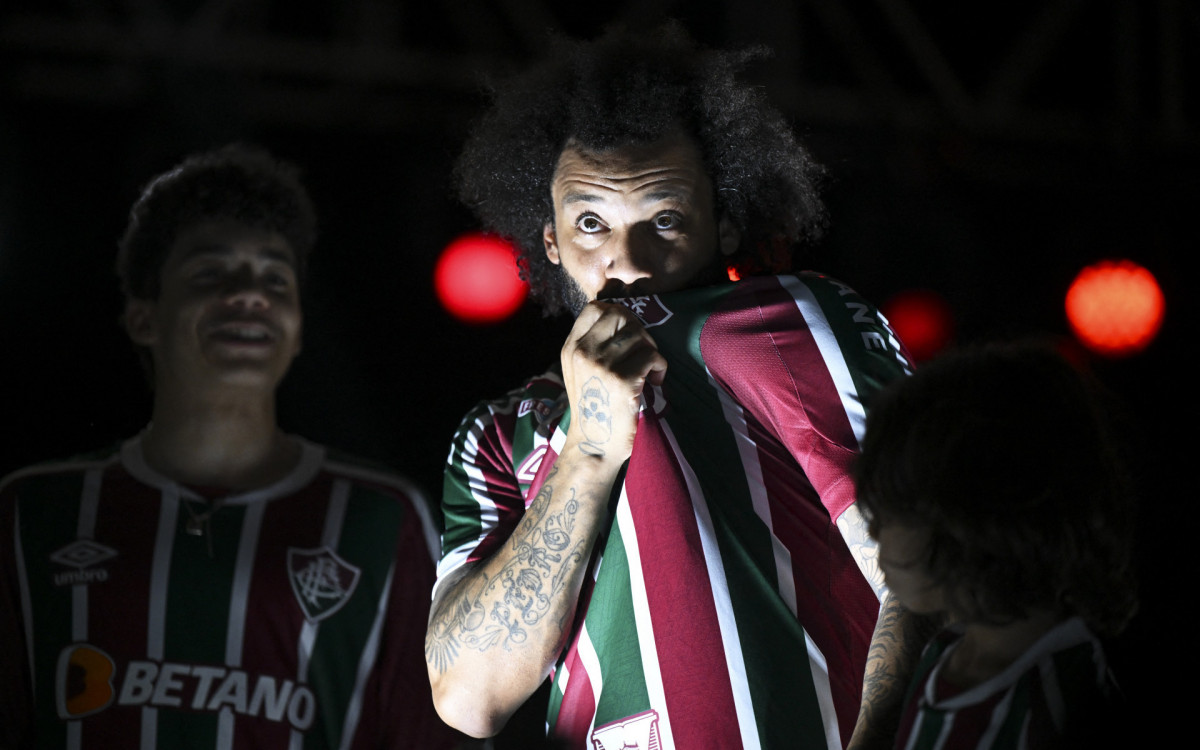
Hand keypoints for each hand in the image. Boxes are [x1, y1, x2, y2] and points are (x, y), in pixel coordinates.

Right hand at [560, 301, 666, 461]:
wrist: (595, 447)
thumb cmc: (595, 408)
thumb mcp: (581, 371)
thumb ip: (594, 344)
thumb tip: (625, 318)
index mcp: (571, 348)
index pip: (596, 308)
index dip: (619, 315)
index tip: (628, 335)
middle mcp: (582, 352)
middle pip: (621, 316)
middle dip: (639, 331)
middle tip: (643, 354)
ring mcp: (601, 365)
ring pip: (639, 335)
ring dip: (651, 352)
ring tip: (649, 372)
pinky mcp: (621, 380)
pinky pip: (652, 356)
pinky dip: (660, 368)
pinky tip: (655, 383)